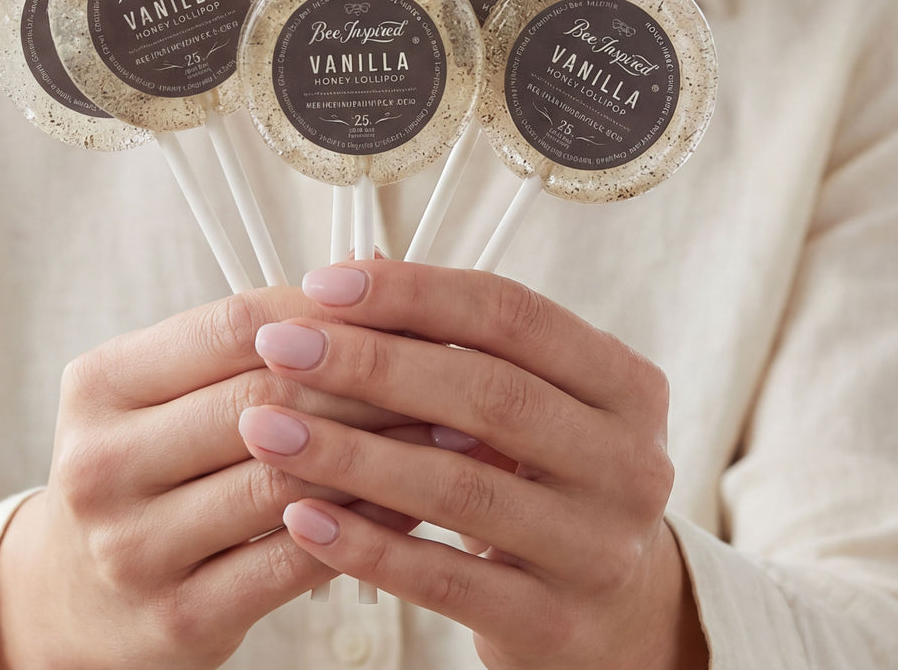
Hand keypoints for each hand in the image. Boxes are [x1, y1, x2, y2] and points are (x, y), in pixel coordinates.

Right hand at [0, 285, 417, 669]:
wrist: (75, 596)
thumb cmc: (146, 468)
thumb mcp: (163, 391)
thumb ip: (249, 338)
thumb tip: (368, 271)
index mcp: (100, 386)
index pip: (234, 325)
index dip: (327, 313)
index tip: (395, 309)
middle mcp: (102, 464)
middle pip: (264, 398)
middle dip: (367, 381)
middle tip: (442, 370)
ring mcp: (134, 549)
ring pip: (286, 481)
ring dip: (380, 452)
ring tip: (444, 430)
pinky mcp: (179, 619)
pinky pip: (295, 561)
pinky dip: (363, 526)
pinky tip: (408, 503)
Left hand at [237, 261, 708, 669]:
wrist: (618, 610)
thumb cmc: (552, 476)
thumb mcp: (535, 399)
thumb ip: (457, 341)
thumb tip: (351, 273)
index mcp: (624, 384)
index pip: (512, 313)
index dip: (414, 293)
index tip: (324, 285)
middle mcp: (628, 461)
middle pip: (488, 393)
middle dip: (371, 364)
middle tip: (281, 347)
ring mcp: (597, 547)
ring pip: (460, 486)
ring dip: (351, 453)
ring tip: (269, 427)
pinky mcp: (555, 624)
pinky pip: (445, 580)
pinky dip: (367, 543)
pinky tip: (301, 517)